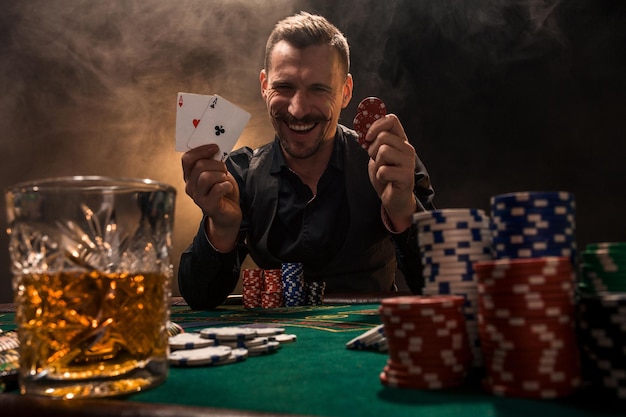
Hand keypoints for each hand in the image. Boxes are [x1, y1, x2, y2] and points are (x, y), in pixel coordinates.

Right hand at [181, 144, 241, 250]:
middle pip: (199, 166)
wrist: (229, 213)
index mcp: (190, 176)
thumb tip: (215, 148)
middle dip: (217, 164)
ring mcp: (198, 197)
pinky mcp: (208, 206)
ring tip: (225, 180)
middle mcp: (190, 186)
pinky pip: (217, 189)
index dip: (201, 150)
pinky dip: (226, 186)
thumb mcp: (216, 173)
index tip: (215, 147)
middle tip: (224, 170)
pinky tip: (228, 188)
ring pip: (206, 177)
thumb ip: (213, 162)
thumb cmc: (222, 191)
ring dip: (221, 175)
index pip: (187, 159)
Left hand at [365, 114, 416, 231]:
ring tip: (382, 171)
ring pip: (383, 151)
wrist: (393, 198)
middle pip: (383, 137)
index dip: (376, 125)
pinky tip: (386, 180)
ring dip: (376, 164)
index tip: (368, 137)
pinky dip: (379, 176)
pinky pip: (383, 170)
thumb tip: (362, 127)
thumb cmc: (385, 175)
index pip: (392, 120)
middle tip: (377, 161)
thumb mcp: (376, 154)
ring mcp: (408, 162)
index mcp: (401, 140)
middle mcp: (407, 148)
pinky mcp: (406, 177)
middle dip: (372, 150)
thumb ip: (373, 141)